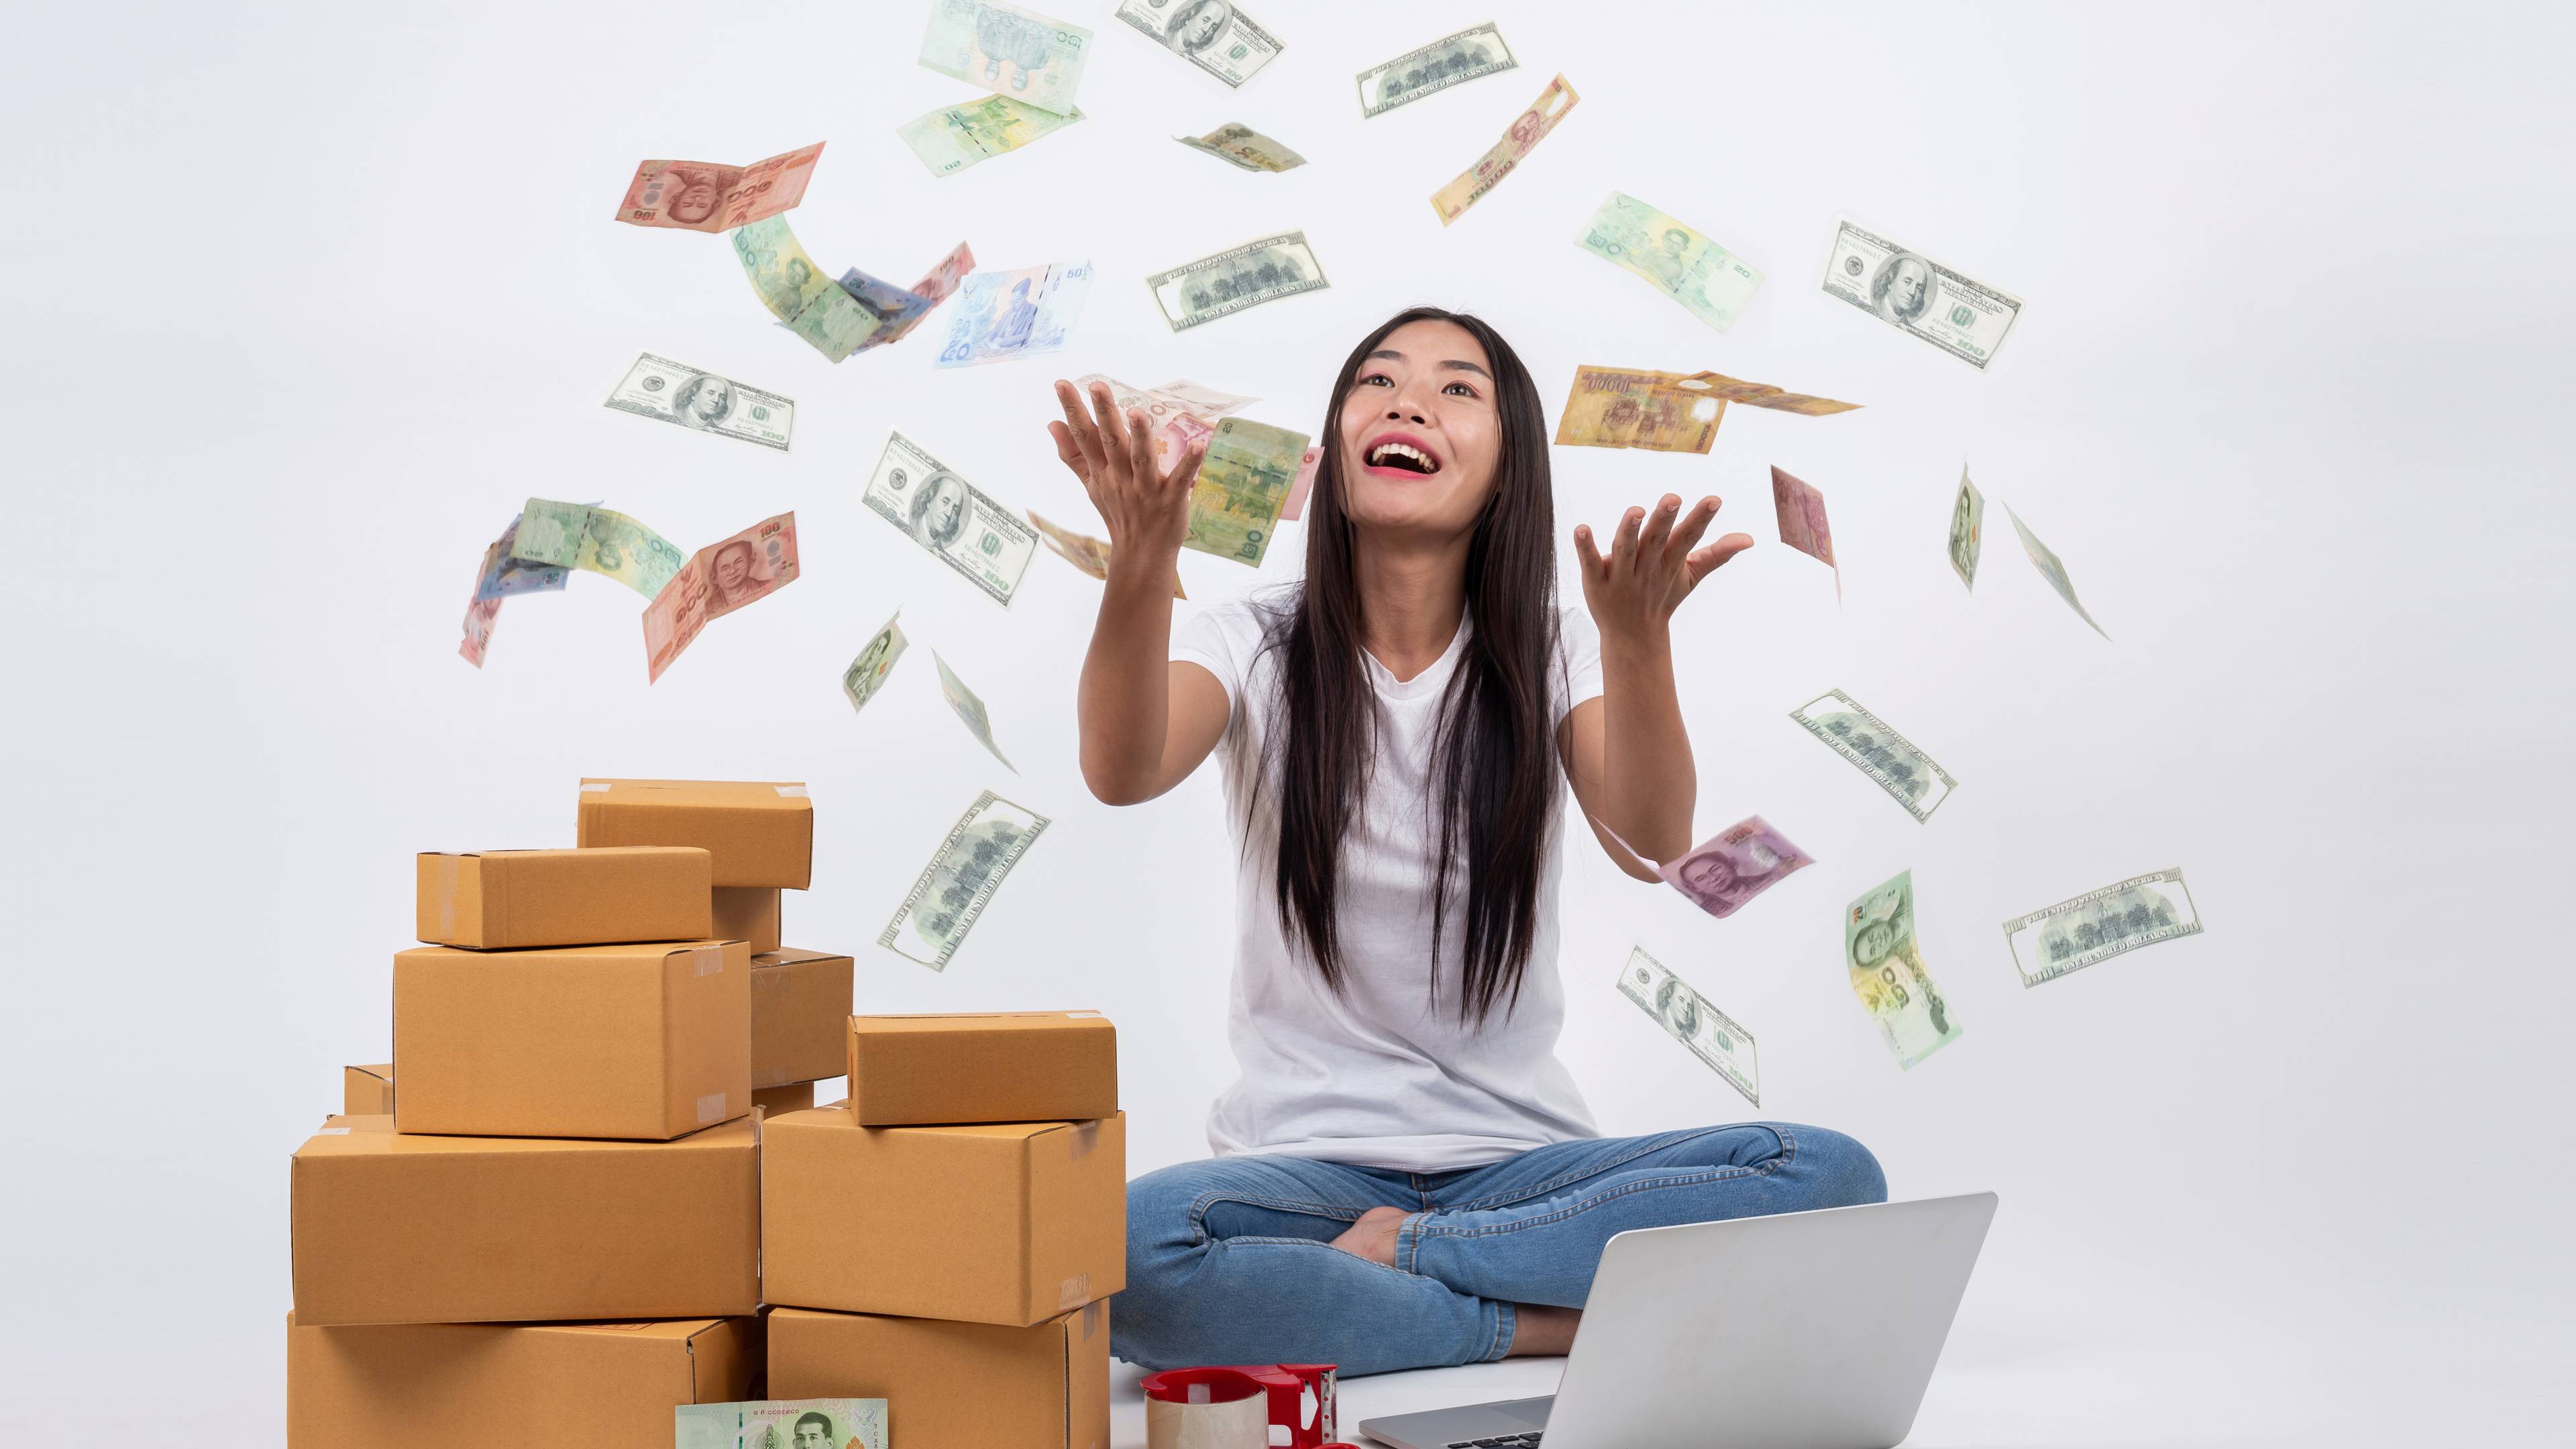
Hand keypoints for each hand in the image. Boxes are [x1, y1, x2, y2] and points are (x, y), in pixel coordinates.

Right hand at [1048, 379, 1202, 570]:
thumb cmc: (1118, 513)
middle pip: (1111, 443)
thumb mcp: (1091, 485)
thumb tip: (1052, 424)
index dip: (1073, 410)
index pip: (1084, 437)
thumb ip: (1073, 455)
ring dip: (1139, 437)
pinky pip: (1180, 481)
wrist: (1141, 555)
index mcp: (1102, 472)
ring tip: (1136, 413)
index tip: (1062, 383)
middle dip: (1104, 415)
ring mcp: (1146, 490)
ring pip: (1142, 460)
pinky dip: (1189, 465)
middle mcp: (1121, 478)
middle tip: (1097, 386)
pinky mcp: (1171, 501)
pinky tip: (1199, 446)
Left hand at [1573, 494, 1753, 640]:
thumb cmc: (1662, 596)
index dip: (1701, 519)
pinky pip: (1591, 564)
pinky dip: (1585, 548)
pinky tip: (1581, 529)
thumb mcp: (1690, 576)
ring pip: (1625, 551)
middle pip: (1656, 542)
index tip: (1715, 500)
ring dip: (1629, 531)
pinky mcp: (1596, 582)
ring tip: (1636, 511)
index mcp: (1670, 563)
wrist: (1632, 636)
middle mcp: (1647, 568)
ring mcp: (1622, 577)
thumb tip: (1750, 539)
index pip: (1687, 538)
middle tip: (1672, 498)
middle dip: (1664, 521)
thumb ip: (1717, 554)